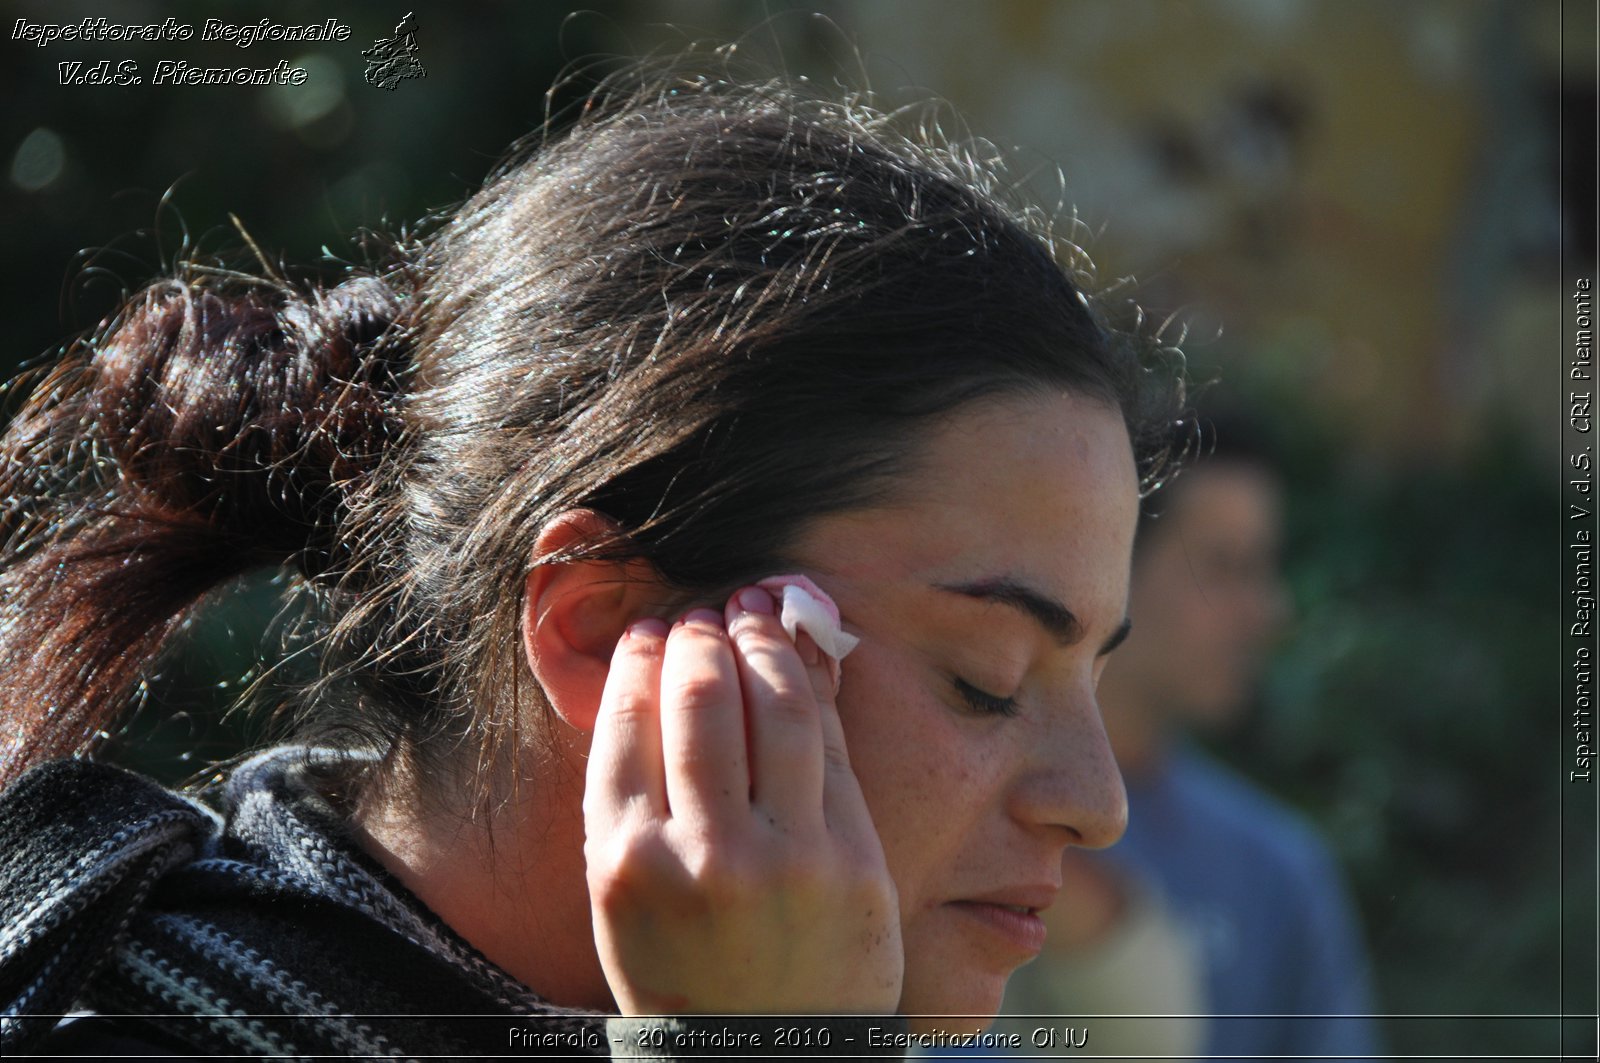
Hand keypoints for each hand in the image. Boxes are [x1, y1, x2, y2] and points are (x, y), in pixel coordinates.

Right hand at [583, 585, 902, 1014]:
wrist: (763, 1059)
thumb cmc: (683, 969)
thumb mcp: (624, 899)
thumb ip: (630, 799)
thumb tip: (653, 677)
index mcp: (627, 863)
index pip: (629, 722)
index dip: (642, 659)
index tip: (651, 631)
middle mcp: (704, 854)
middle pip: (701, 698)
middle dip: (702, 636)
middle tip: (704, 614)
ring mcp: (786, 857)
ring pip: (776, 706)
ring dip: (764, 641)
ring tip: (754, 614)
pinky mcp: (854, 862)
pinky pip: (831, 746)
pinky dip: (814, 688)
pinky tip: (801, 659)